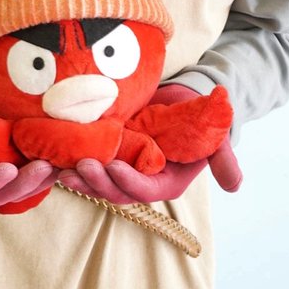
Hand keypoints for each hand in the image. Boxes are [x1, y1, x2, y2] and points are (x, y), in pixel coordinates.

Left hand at [58, 83, 242, 202]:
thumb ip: (223, 158)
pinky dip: (73, 164)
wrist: (181, 97)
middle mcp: (142, 180)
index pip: (146, 190)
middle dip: (98, 182)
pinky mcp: (108, 154)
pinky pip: (89, 165)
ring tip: (61, 170)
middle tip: (80, 167)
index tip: (115, 167)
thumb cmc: (199, 115)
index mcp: (167, 182)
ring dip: (80, 179)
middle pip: (117, 191)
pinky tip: (54, 159)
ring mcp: (122, 168)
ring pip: (98, 182)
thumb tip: (234, 186)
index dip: (130, 182)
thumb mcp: (216, 135)